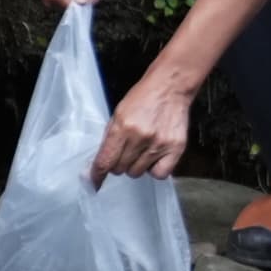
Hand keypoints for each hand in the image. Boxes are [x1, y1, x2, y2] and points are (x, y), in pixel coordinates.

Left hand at [90, 64, 194, 182]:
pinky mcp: (176, 148)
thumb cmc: (142, 98)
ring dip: (136, 165)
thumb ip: (110, 138)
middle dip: (119, 163)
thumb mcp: (119, 114)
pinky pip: (160, 174)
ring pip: (138, 172)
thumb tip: (100, 162)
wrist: (170, 87)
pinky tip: (155, 158)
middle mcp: (140, 138)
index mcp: (122, 127)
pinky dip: (155, 170)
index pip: (105, 162)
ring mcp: (159, 144)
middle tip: (127, 150)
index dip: (97, 176)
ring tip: (143, 150)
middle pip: (120, 169)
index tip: (94, 183)